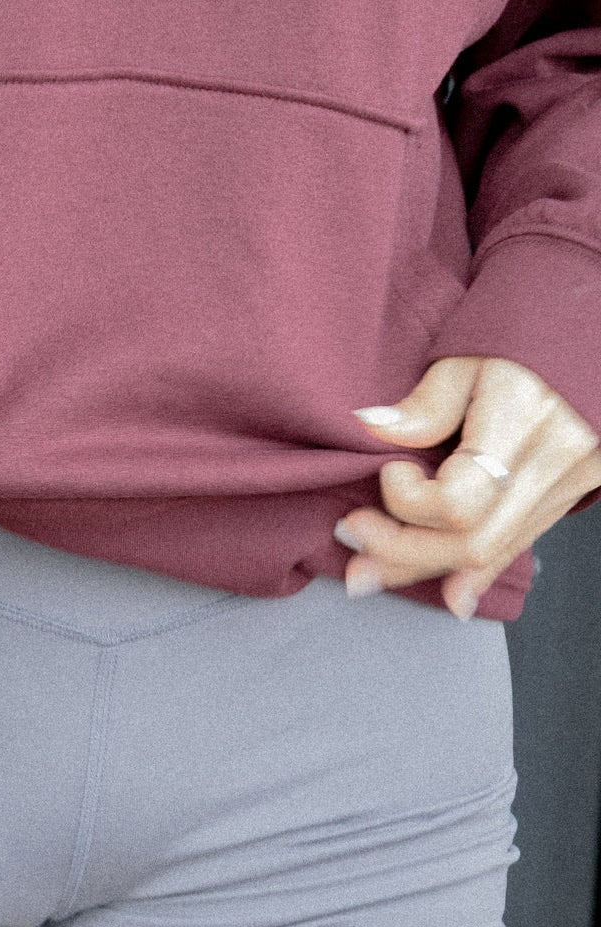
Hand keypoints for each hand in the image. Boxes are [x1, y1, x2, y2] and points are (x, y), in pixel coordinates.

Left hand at [335, 357, 600, 619]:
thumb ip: (425, 403)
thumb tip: (369, 429)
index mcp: (525, 419)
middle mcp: (554, 462)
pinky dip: (479, 571)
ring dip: (427, 566)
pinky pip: (520, 543)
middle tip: (351, 536)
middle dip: (400, 550)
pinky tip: (450, 594)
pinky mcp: (570, 494)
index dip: (409, 500)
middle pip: (471, 541)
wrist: (592, 332)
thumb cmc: (527, 332)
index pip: (460, 500)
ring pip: (494, 551)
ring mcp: (569, 484)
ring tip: (372, 571)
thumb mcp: (468, 354)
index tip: (390, 469)